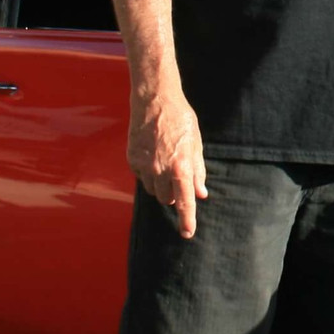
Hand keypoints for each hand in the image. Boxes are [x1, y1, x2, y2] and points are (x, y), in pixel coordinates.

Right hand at [127, 89, 205, 238]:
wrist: (154, 99)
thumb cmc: (180, 120)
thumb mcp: (196, 144)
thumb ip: (198, 171)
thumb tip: (201, 194)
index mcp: (181, 165)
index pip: (185, 200)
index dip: (187, 219)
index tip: (187, 234)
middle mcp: (161, 169)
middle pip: (167, 199)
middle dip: (174, 195)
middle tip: (178, 178)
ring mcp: (144, 165)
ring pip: (153, 190)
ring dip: (160, 185)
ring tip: (165, 163)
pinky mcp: (132, 159)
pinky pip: (141, 177)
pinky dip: (148, 173)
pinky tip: (153, 155)